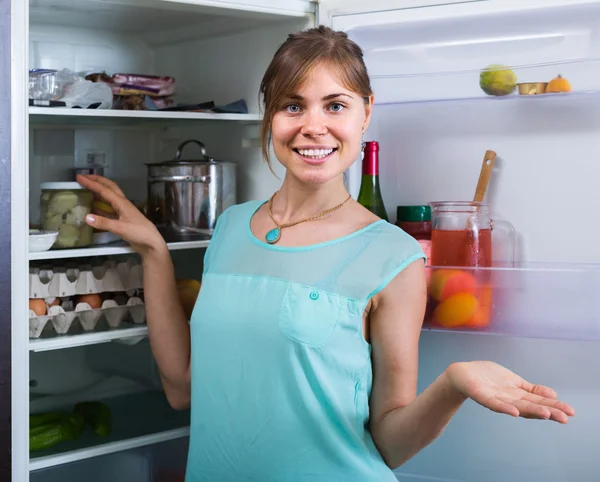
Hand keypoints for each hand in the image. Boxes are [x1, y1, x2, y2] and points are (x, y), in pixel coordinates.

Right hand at [76, 174, 165, 256]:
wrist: (151, 243)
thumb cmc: (139, 233)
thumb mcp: (121, 228)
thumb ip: (104, 223)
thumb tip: (86, 217)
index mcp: (122, 203)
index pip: (104, 190)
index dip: (91, 183)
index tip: (79, 177)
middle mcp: (122, 204)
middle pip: (109, 188)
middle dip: (97, 181)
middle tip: (84, 177)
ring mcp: (123, 211)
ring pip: (109, 197)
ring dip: (98, 192)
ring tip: (87, 189)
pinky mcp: (122, 220)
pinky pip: (109, 210)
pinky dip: (100, 207)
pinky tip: (93, 209)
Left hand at [446, 361, 574, 423]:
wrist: (462, 374)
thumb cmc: (488, 377)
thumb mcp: (514, 381)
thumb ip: (531, 389)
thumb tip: (553, 395)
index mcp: (517, 395)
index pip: (538, 402)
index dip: (554, 406)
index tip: (570, 412)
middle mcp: (509, 400)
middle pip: (531, 407)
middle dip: (548, 412)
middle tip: (565, 418)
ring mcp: (496, 399)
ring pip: (516, 406)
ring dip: (531, 411)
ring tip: (547, 415)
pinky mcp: (482, 396)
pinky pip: (493, 404)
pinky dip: (504, 408)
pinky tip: (514, 412)